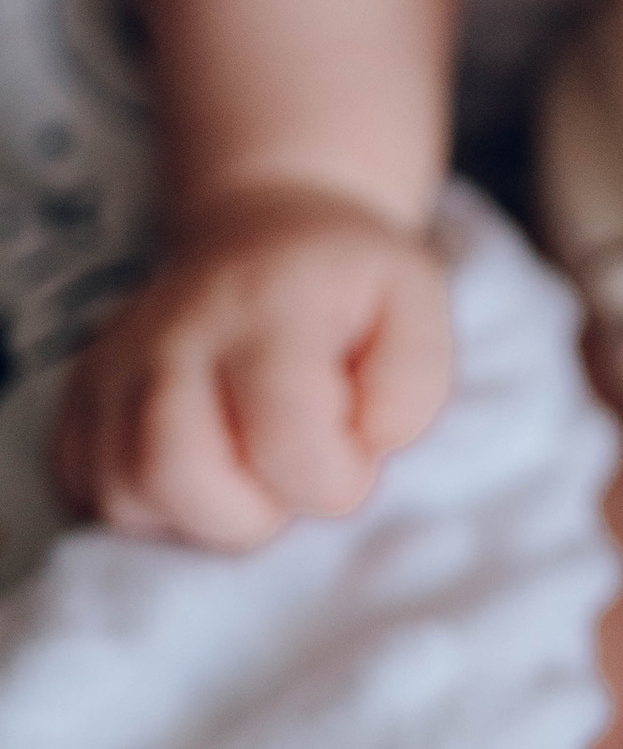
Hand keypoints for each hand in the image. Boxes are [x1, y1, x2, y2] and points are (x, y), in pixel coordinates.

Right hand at [51, 182, 452, 549]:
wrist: (264, 229)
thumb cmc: (349, 283)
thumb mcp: (417, 303)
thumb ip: (411, 381)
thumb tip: (365, 445)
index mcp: (267, 308)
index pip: (282, 434)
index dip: (331, 481)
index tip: (355, 464)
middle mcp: (173, 333)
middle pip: (174, 471)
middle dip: (248, 518)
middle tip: (289, 484)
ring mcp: (114, 363)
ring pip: (121, 494)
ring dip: (195, 519)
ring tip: (247, 480)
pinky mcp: (79, 395)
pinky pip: (83, 487)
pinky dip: (143, 508)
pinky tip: (196, 475)